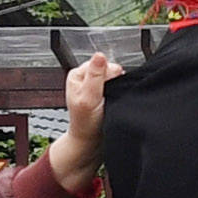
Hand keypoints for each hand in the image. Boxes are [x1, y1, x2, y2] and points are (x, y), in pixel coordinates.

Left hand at [48, 55, 110, 183]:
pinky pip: (119, 84)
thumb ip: (95, 76)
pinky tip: (115, 101)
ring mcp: (96, 85)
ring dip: (118, 87)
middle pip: (109, 68)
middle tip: (107, 97)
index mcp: (77, 74)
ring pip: (115, 76)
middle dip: (113, 81)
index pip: (99, 62)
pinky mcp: (106, 92)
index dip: (107, 74)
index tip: (105, 89)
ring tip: (110, 101)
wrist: (91, 142)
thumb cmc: (86, 124)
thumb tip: (99, 55)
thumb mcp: (88, 98)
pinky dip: (121, 91)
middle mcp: (86, 77)